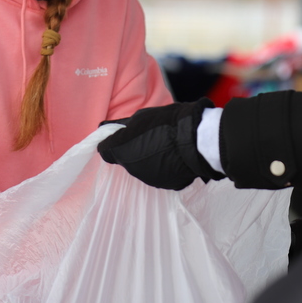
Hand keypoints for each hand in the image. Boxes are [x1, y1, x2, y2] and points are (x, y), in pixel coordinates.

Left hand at [98, 98, 224, 189]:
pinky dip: (164, 166)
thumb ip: (122, 126)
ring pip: (144, 168)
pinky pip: (161, 174)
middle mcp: (132, 169)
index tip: (121, 136)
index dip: (113, 142)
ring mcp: (149, 179)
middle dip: (133, 150)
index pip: (106, 150)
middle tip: (149, 137)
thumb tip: (108, 128)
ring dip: (149, 159)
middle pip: (126, 159)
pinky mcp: (166, 185)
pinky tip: (174, 156)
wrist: (195, 140)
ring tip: (165, 146)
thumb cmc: (167, 123)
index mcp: (121, 151)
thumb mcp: (141, 117)